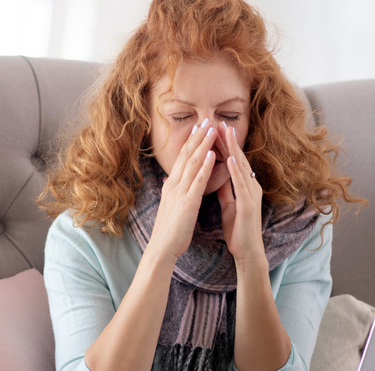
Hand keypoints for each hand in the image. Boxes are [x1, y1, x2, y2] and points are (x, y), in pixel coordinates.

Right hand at [149, 121, 217, 260]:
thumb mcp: (169, 206)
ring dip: (203, 145)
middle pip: (186, 155)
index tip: (199, 127)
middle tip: (207, 120)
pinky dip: (205, 166)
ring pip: (192, 163)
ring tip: (212, 130)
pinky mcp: (187, 202)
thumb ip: (170, 191)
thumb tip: (168, 180)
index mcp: (171, 185)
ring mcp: (179, 192)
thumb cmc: (169, 230)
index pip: (181, 158)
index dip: (191, 141)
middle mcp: (173, 184)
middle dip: (197, 136)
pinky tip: (212, 155)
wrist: (162, 247)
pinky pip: (197, 181)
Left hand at [215, 122, 265, 263]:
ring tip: (225, 133)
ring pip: (241, 167)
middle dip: (229, 141)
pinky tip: (229, 159)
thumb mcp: (229, 205)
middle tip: (220, 122)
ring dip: (232, 149)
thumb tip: (218, 176)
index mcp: (245, 187)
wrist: (247, 252)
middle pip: (238, 159)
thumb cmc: (238, 230)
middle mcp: (251, 187)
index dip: (225, 146)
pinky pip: (242, 184)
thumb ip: (226, 189)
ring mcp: (252, 195)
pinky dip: (235, 170)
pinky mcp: (249, 205)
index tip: (215, 130)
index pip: (234, 162)